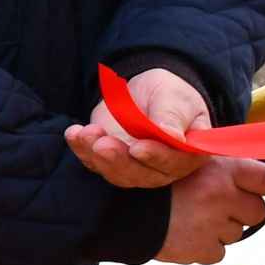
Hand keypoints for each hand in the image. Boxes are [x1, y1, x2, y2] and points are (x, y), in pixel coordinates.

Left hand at [68, 69, 212, 187]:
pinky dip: (81, 150)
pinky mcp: (110, 161)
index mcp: (189, 153)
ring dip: (97, 156)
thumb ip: (172, 116)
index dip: (157, 157)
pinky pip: (94, 162)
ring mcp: (135, 167)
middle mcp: (164, 168)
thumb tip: (170, 136)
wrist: (143, 90)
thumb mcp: (174, 97)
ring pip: (116, 173)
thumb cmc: (168, 94)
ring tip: (86, 133)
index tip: (138, 148)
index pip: (175, 162)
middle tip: (103, 143)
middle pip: (142, 175)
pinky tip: (74, 134)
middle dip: (120, 160)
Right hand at [155, 157, 264, 264]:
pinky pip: (216, 253)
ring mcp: (211, 224)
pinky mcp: (199, 248)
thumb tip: (258, 186)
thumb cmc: (153, 183)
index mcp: (220, 169)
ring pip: (235, 234)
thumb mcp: (187, 163)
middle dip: (241, 212)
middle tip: (214, 207)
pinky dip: (203, 247)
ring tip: (189, 219)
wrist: (116, 209)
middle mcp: (220, 194)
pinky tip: (183, 235)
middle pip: (255, 212)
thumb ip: (222, 172)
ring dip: (219, 229)